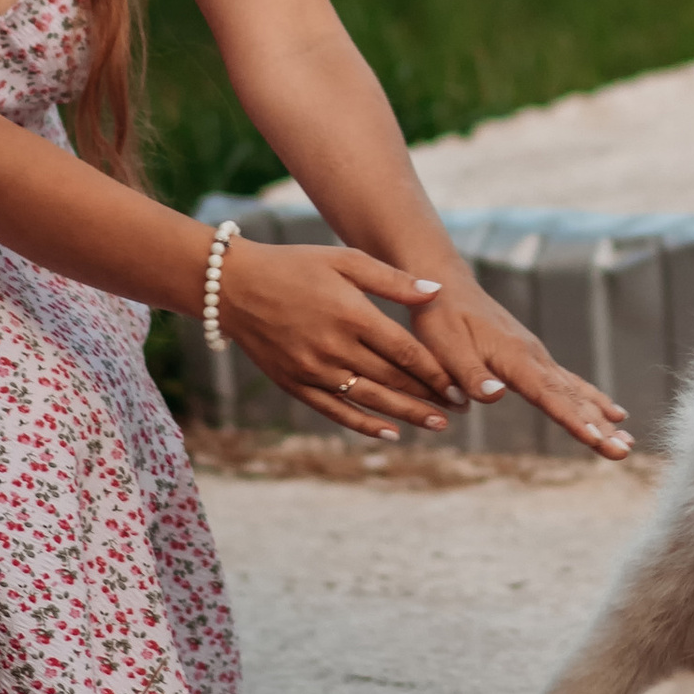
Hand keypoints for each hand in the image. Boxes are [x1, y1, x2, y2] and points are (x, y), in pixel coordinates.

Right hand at [217, 242, 459, 442]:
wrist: (232, 286)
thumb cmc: (294, 266)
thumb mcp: (344, 260)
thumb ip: (391, 279)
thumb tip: (436, 292)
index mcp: (351, 314)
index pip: (405, 351)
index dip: (436, 371)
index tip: (461, 385)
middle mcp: (334, 347)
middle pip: (392, 380)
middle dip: (430, 396)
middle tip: (460, 409)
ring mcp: (313, 370)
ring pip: (370, 399)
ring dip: (407, 414)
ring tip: (438, 424)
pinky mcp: (294, 384)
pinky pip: (335, 410)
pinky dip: (364, 424)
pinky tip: (390, 432)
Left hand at [412, 272, 633, 460]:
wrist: (445, 286)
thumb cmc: (441, 318)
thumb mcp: (445, 347)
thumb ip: (471, 373)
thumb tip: (495, 396)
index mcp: (514, 357)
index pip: (549, 395)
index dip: (573, 419)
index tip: (598, 439)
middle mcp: (534, 356)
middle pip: (572, 397)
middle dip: (600, 427)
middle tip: (624, 452)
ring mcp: (537, 356)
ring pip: (576, 391)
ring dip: (602, 417)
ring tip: (627, 441)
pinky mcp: (534, 357)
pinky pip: (570, 383)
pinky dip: (593, 399)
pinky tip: (611, 411)